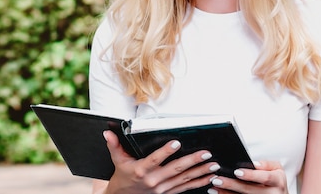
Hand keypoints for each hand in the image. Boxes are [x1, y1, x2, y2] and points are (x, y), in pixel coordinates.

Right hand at [102, 130, 219, 193]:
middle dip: (192, 161)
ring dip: (200, 171)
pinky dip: (199, 183)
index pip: (155, 159)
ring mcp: (162, 188)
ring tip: (213, 164)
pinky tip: (209, 177)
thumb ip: (114, 145)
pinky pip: (186, 188)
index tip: (176, 142)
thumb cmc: (122, 176)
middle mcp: (153, 180)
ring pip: (184, 179)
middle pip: (175, 169)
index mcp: (141, 170)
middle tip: (205, 153)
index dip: (165, 151)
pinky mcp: (168, 193)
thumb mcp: (117, 160)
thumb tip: (107, 133)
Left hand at [208, 161, 287, 193]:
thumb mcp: (276, 169)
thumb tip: (253, 164)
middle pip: (250, 190)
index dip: (251, 175)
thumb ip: (266, 164)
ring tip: (214, 187)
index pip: (265, 177)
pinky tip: (219, 193)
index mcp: (278, 181)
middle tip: (217, 179)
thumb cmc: (276, 180)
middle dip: (232, 185)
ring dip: (227, 193)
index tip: (237, 172)